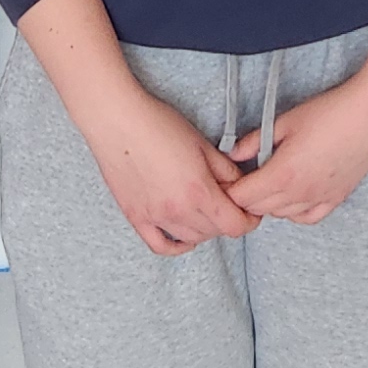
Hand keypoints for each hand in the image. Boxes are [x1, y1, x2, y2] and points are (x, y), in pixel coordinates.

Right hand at [90, 89, 260, 257]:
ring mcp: (155, 217)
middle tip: (228, 202)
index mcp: (199, 191)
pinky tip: (184, 235)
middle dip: (227, 219)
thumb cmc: (159, 124)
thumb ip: (226, 171)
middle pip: (215, 232)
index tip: (251, 211)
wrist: (117, 121)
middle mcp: (178, 211)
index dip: (249, 220)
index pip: (235, 225)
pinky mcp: (136, 217)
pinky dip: (176, 246)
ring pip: (192, 239)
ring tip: (206, 210)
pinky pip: (160, 246)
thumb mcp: (203, 144)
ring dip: (205, 229)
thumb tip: (239, 187)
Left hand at [231, 80, 367, 225]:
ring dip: (269, 203)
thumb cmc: (329, 112)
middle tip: (245, 177)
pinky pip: (308, 218)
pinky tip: (293, 195)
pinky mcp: (337, 198)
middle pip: (259, 209)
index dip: (231, 189)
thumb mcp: (285, 121)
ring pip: (282, 215)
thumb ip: (254, 141)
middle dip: (246, 197)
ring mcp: (320, 198)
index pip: (243, 197)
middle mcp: (300, 194)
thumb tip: (232, 153)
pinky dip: (295, 212)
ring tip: (269, 181)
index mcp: (283, 174)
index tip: (229, 176)